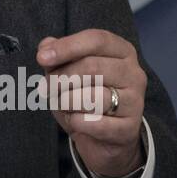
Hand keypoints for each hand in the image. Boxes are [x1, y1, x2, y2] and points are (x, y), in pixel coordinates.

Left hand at [36, 29, 145, 177]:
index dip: (67, 47)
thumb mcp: (68, 71)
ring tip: (62, 105)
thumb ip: (57, 55)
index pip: (96, 40)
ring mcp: (135, 101)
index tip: (41, 58)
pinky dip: (77, 122)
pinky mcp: (130, 128)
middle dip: (61, 78)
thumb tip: (46, 46)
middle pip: (93, 67)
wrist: (104, 137)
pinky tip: (74, 121)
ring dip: (67, 101)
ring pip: (94, 96)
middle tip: (46, 89)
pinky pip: (96, 123)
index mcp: (122, 51)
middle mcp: (134, 73)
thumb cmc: (85, 95)